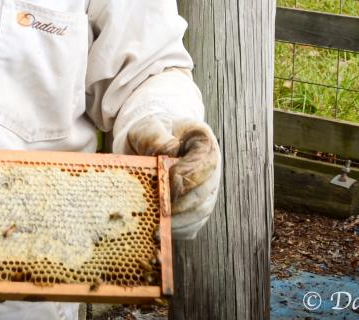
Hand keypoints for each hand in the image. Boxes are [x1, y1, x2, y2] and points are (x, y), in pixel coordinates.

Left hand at [125, 115, 220, 238]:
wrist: (147, 142)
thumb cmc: (148, 133)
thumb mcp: (147, 127)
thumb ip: (156, 138)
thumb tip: (168, 154)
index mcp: (204, 143)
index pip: (203, 165)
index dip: (183, 177)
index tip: (162, 182)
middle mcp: (211, 168)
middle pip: (203, 193)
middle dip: (179, 204)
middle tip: (156, 210)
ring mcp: (206, 190)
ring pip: (200, 212)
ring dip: (178, 221)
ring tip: (156, 224)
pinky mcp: (196, 208)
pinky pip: (192, 225)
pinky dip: (176, 230)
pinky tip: (159, 229)